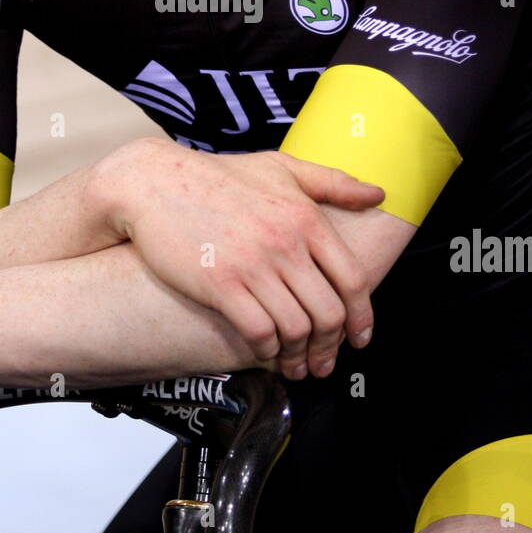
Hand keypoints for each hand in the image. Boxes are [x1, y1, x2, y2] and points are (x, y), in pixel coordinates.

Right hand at [94, 139, 384, 378]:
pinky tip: (265, 350)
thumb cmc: (218, 176)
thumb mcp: (280, 167)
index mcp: (306, 216)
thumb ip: (332, 182)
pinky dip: (268, 350)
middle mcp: (285, 242)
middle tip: (324, 363)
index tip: (358, 338)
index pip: (353, 279)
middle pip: (329, 312)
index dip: (362, 317)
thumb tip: (377, 195)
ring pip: (297, 328)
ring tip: (296, 365)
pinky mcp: (219, 285)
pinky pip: (258, 332)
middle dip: (331, 347)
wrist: (154, 183)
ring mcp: (253, 265)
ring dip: (300, 356)